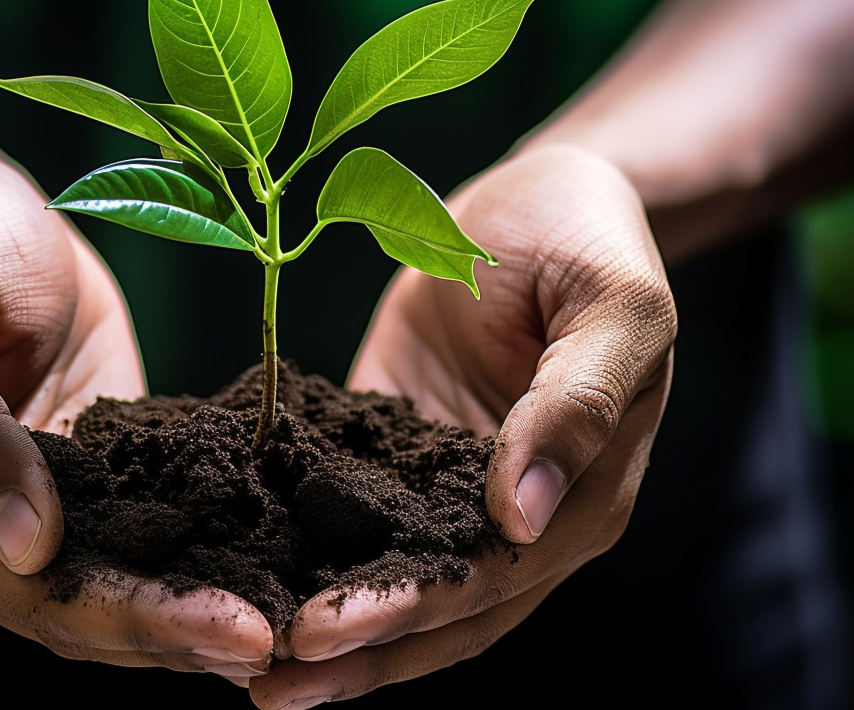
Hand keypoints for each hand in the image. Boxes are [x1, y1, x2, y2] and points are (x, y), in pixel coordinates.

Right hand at [0, 155, 272, 675]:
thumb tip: (26, 544)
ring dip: (202, 607)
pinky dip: (208, 548)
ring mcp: (53, 497)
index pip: (38, 596)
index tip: (228, 627)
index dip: (132, 619)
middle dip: (182, 630)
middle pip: (92, 610)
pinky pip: (157, 518)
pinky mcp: (104, 461)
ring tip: (292, 622)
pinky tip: (273, 561)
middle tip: (279, 640)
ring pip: (129, 581)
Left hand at [250, 144, 675, 705]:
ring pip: (390, 579)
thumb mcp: (613, 308)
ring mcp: (448, 486)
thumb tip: (520, 517)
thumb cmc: (591, 240)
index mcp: (580, 501)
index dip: (407, 614)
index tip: (321, 633)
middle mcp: (515, 516)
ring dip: (328, 628)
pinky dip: (305, 547)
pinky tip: (245, 570)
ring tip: (241, 667)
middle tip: (263, 684)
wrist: (540, 194)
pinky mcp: (396, 446)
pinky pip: (350, 509)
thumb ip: (575, 407)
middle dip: (354, 651)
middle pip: (435, 611)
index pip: (490, 583)